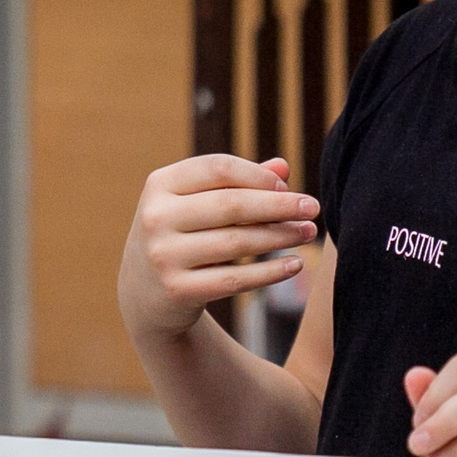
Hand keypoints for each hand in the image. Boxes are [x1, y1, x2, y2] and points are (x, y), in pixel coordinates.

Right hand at [118, 156, 318, 342]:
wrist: (143, 289)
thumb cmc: (181, 233)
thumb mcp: (197, 203)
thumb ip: (236, 183)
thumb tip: (282, 167)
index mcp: (159, 184)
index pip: (218, 168)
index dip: (257, 176)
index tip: (287, 188)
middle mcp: (155, 217)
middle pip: (231, 205)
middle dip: (279, 205)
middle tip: (313, 208)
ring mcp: (163, 255)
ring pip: (236, 242)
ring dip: (280, 236)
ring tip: (307, 233)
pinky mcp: (177, 289)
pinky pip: (235, 280)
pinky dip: (270, 272)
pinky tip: (294, 264)